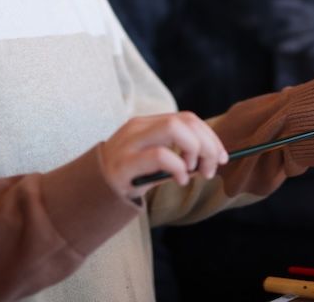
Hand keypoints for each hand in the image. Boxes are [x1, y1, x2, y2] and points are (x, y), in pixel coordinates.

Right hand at [99, 112, 227, 198]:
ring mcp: (128, 143)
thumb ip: (179, 156)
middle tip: (211, 169)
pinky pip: (160, 155)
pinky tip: (179, 180)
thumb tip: (212, 159)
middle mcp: (137, 128)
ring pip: (173, 128)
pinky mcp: (123, 164)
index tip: (222, 157)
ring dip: (193, 150)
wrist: (90, 195)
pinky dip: (178, 167)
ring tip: (193, 172)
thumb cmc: (128, 179)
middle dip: (206, 144)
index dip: (210, 136)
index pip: (187, 118)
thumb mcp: (154, 163)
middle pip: (184, 120)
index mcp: (147, 124)